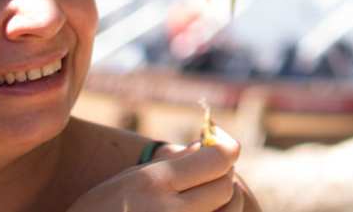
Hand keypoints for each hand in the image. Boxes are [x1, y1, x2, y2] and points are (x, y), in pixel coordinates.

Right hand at [66, 133, 254, 211]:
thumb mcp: (126, 180)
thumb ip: (169, 164)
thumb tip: (209, 146)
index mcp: (153, 184)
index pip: (219, 159)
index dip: (225, 149)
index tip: (220, 147)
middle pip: (226, 186)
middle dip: (221, 176)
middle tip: (208, 172)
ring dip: (222, 201)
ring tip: (201, 196)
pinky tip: (196, 210)